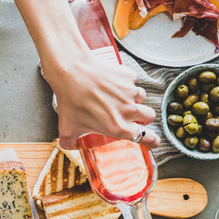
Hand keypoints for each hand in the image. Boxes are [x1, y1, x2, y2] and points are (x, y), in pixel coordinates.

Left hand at [43, 48, 159, 149]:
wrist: (72, 72)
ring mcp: (131, 92)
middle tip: (130, 115)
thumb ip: (69, 142)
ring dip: (133, 99)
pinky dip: (125, 82)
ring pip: (141, 97)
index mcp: (118, 127)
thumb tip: (70, 146)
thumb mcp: (67, 128)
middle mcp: (129, 110)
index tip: (152, 140)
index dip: (151, 140)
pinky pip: (132, 81)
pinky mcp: (129, 76)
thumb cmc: (70, 100)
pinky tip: (110, 83)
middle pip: (149, 116)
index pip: (146, 138)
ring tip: (115, 97)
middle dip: (143, 117)